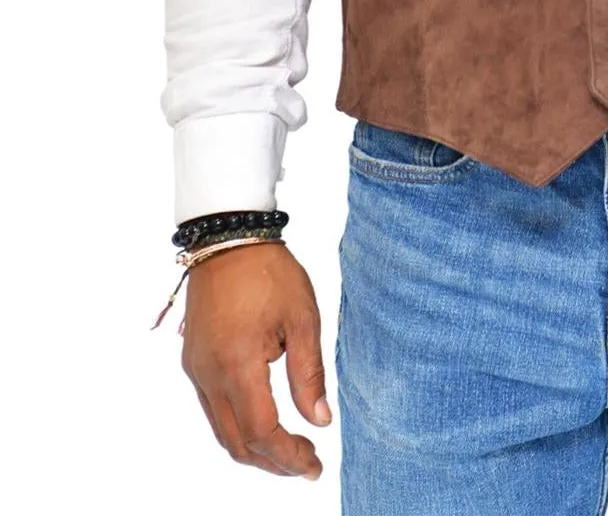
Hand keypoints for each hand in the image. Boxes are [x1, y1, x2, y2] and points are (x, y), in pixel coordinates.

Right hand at [179, 241, 331, 479]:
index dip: (289, 456)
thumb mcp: (302, 318)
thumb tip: (320, 421)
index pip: (261, 432)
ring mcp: (196, 370)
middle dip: (273, 462)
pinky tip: (263, 420)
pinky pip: (213, 409)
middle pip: (238, 443)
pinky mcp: (193, 362)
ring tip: (289, 449)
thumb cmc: (269, 272)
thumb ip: (309, 374)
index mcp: (238, 365)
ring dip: (255, 448)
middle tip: (306, 463)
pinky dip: (238, 427)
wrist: (227, 238)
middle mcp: (210, 375)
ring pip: (222, 431)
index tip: (314, 464)